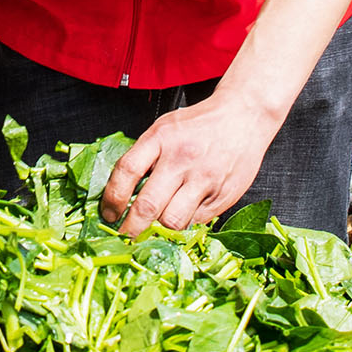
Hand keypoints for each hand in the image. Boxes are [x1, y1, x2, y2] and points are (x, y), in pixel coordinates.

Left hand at [102, 86, 282, 235]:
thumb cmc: (199, 124)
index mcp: (161, 138)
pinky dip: (183, 226)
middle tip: (124, 235)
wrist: (243, 116)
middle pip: (148, 205)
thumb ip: (143, 156)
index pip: (126, 172)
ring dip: (158, 231)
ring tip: (151, 231)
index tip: (107, 213)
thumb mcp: (164, 128)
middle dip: (130, 228)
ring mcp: (204, 179)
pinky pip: (196, 221)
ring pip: (173, 220)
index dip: (112, 198)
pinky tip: (178, 220)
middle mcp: (182, 159)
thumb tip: (119, 192)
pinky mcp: (223, 195)